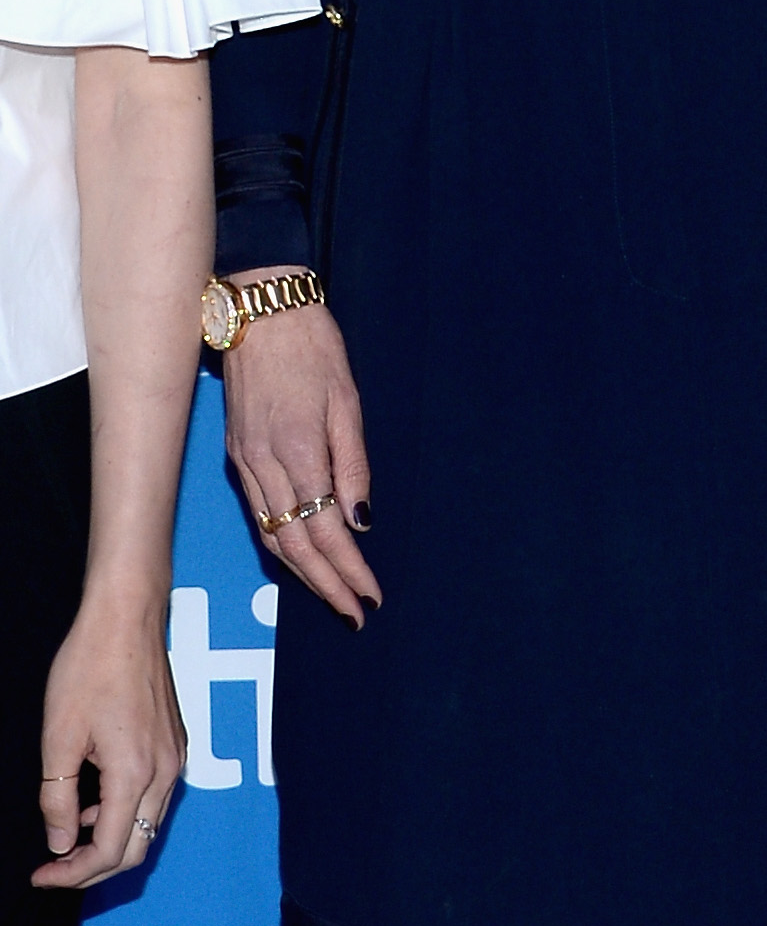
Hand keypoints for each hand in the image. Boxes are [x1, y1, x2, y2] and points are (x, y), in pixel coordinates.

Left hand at [32, 589, 185, 886]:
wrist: (127, 617)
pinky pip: (155, 795)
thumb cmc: (89, 669)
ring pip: (149, 823)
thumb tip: (61, 844)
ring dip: (110, 839)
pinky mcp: (176, 741)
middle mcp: (165, 771)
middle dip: (94, 868)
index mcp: (135, 774)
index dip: (72, 874)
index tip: (40, 874)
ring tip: (68, 830)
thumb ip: (59, 799)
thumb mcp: (58, 739)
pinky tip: (94, 798)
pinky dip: (125, 812)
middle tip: (55, 868)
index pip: (110, 851)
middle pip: (137, 847)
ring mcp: (176, 755)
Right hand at [221, 279, 380, 623]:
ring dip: (303, 572)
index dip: (348, 570)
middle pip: (296, 545)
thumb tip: (360, 519)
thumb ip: (353, 463)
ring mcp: (246, 463)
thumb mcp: (346, 400)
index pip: (325, 531)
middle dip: (327, 584)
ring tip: (334, 594)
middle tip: (355, 612)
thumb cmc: (312, 348)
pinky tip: (300, 556)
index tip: (369, 597)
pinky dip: (281, 542)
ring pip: (273, 535)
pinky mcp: (237, 456)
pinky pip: (260, 514)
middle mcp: (265, 465)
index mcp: (298, 451)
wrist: (260, 313)